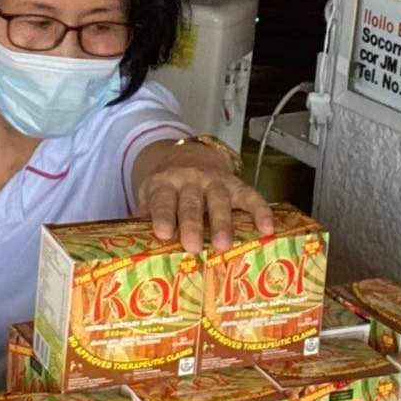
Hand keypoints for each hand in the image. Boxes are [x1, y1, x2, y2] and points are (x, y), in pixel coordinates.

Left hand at [138, 154, 273, 253]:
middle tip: (194, 246)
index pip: (163, 199)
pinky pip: (249, 195)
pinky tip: (266, 228)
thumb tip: (134, 246)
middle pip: (191, 202)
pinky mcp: (235, 183)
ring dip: (222, 222)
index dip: (162, 215)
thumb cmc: (168, 187)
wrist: (188, 154)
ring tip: (223, 245)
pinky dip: (260, 210)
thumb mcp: (150, 194)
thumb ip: (145, 216)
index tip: (163, 232)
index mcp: (164, 183)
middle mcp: (190, 180)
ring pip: (219, 200)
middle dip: (192, 224)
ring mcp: (214, 181)